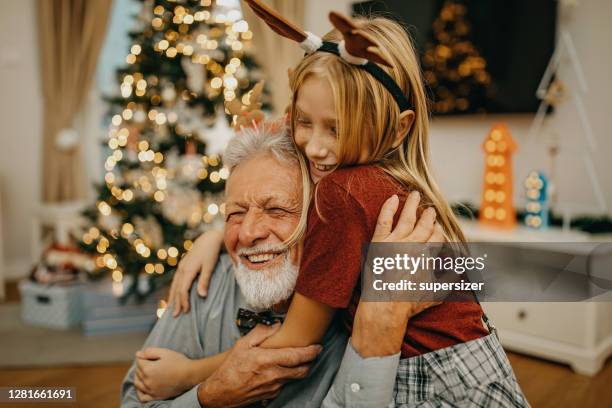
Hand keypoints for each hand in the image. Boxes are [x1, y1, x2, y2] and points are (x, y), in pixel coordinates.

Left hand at [133, 347, 193, 401]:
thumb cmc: (178, 362)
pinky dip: (139, 392)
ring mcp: (151, 390)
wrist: (190, 375)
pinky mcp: (156, 396)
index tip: (151, 355)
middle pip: (137, 372)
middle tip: (150, 362)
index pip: (139, 361)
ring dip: (138, 376)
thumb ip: (149, 352)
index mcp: (148, 369)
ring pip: (138, 383)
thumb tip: (138, 354)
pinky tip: (142, 387)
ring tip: (145, 372)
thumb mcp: (164, 352)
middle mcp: (147, 381)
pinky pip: (142, 397)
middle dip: (141, 365)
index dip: (144, 356)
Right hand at [168, 229, 223, 315]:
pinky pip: (176, 280)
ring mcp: (181, 267)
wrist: (208, 239)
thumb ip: (204, 281)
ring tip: (170, 308)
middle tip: (174, 316)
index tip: (185, 312)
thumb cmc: (211, 253)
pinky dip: (174, 290)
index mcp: (187, 270)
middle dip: (175, 303)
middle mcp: (181, 269)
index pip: (183, 290)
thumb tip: (201, 296)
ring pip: (174, 285)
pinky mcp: (183, 266)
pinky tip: (174, 294)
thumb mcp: (209, 266)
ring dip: (172, 297)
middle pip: (176, 289)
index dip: (183, 302)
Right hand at [198, 324, 321, 407]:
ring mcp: (274, 387)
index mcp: (267, 360)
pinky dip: (288, 376)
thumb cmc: (230, 368)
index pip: (297, 356)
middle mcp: (273, 375)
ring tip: (299, 359)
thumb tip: (276, 325)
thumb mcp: (242, 345)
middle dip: (311, 362)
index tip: (318, 346)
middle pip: (303, 370)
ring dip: (300, 369)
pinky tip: (283, 369)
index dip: (311, 352)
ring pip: (296, 378)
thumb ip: (261, 333)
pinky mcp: (272, 395)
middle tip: (314, 353)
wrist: (221, 393)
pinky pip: (285, 384)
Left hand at [352, 191, 444, 357]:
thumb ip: (450, 280)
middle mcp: (414, 245)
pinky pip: (384, 220)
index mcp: (428, 255)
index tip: (438, 227)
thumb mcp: (436, 294)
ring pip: (407, 218)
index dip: (438, 231)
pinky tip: (393, 198)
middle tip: (430, 209)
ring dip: (413, 205)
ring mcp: (395, 242)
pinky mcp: (379, 242)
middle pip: (424, 225)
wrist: (385, 306)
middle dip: (429, 216)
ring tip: (416, 195)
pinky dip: (389, 207)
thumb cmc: (409, 303)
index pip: (437, 237)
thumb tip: (460, 270)